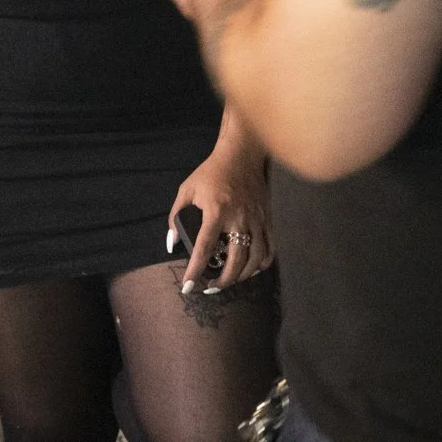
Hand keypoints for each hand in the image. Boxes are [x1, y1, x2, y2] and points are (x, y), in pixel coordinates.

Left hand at [168, 146, 272, 293]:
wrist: (241, 154)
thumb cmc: (212, 172)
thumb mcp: (187, 190)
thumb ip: (175, 216)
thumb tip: (172, 243)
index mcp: (216, 211)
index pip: (204, 248)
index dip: (195, 271)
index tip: (188, 286)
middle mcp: (238, 218)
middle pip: (235, 260)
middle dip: (222, 281)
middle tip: (211, 287)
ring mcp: (256, 219)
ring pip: (255, 258)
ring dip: (242, 276)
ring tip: (229, 280)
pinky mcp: (267, 218)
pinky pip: (269, 248)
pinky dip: (262, 263)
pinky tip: (252, 268)